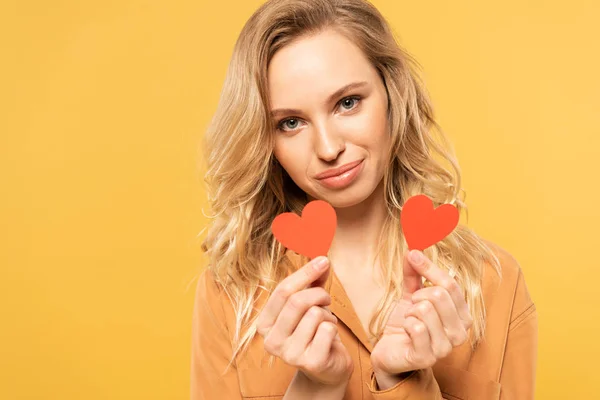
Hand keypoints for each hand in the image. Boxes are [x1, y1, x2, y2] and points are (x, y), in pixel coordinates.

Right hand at [256, 256, 353, 386]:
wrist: (326, 369)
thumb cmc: (314, 332)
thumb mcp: (308, 305)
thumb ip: (312, 282)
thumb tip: (321, 260)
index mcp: (264, 324)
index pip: (282, 291)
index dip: (305, 273)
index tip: (323, 261)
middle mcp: (271, 341)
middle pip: (297, 301)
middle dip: (318, 294)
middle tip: (326, 298)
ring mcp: (289, 354)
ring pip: (315, 314)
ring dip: (327, 314)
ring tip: (325, 323)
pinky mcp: (310, 363)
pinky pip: (327, 330)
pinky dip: (333, 328)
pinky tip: (329, 337)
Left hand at [370, 249, 472, 381]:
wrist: (390, 351)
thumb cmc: (405, 323)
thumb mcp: (411, 295)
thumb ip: (414, 273)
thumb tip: (413, 249)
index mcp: (462, 315)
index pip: (450, 284)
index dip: (429, 268)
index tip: (413, 255)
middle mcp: (460, 333)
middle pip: (439, 295)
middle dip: (417, 296)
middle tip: (412, 306)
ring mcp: (445, 348)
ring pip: (425, 310)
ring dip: (409, 312)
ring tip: (409, 321)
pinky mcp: (427, 357)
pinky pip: (415, 327)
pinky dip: (405, 325)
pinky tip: (406, 333)